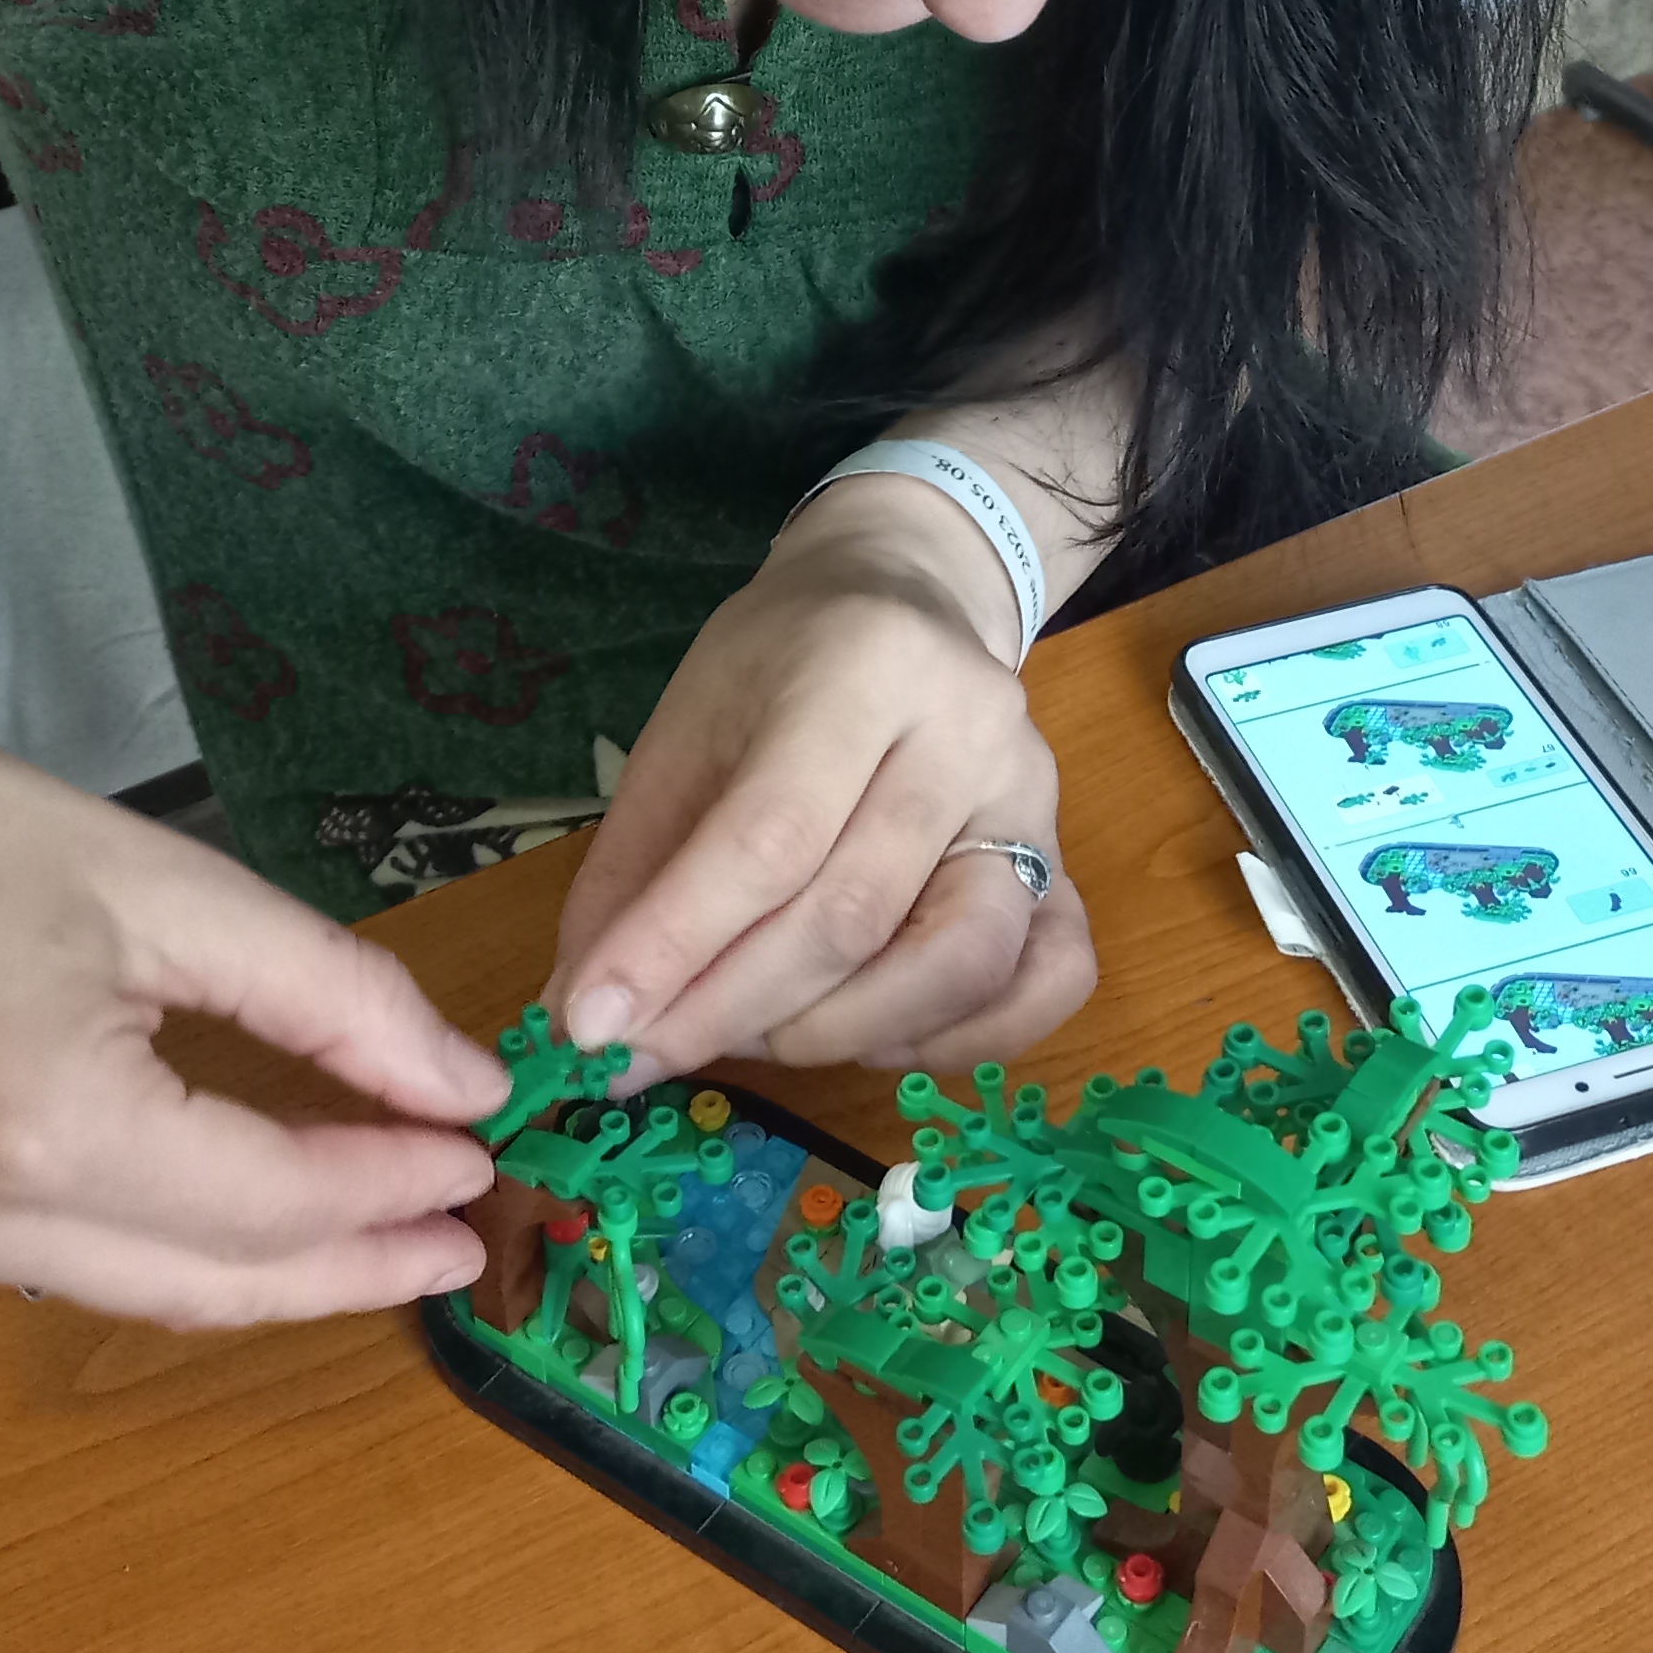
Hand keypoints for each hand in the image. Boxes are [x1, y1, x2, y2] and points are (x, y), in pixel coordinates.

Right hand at [0, 660, 507, 1323]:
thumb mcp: (162, 882)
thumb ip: (329, 993)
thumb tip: (462, 1086)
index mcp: (37, 1121)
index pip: (268, 1201)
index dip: (390, 1188)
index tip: (481, 1160)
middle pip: (211, 1284)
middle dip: (350, 1267)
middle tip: (459, 1240)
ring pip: (135, 1293)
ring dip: (261, 1265)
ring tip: (375, 1223)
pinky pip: (52, 1265)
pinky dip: (154, 1244)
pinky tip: (227, 1204)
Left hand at [543, 477, 1098, 1078]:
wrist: (911, 600)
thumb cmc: (782, 664)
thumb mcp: (685, 728)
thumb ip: (635, 871)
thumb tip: (583, 1018)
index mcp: (865, 664)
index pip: (770, 836)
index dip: (674, 944)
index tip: (589, 1027)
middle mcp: (972, 730)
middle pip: (854, 915)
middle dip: (730, 1009)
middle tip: (646, 1052)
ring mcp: (1035, 801)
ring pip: (959, 964)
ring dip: (834, 1033)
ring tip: (750, 1035)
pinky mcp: (1069, 861)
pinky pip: (1046, 984)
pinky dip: (955, 1042)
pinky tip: (869, 1036)